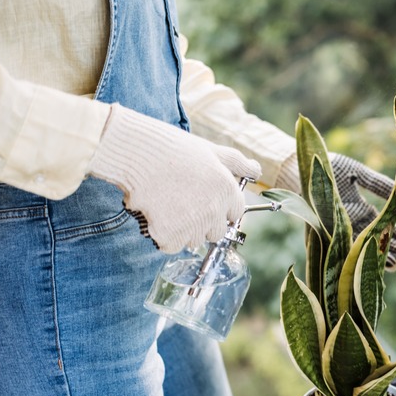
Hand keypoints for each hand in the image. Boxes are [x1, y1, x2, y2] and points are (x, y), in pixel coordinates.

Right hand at [88, 104, 261, 252]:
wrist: (139, 153)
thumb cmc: (174, 149)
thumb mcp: (212, 150)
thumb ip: (237, 163)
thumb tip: (257, 170)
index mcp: (227, 191)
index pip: (235, 214)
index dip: (221, 208)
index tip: (205, 200)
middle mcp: (214, 211)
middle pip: (216, 232)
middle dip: (203, 222)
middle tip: (184, 203)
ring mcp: (192, 225)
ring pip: (194, 240)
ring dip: (183, 230)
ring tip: (168, 205)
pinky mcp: (170, 235)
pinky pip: (172, 246)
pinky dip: (163, 236)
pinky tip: (157, 215)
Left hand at [330, 153, 395, 270]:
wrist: (304, 168)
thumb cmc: (330, 168)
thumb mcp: (359, 174)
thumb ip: (378, 184)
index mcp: (360, 210)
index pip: (383, 226)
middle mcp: (352, 224)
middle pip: (376, 239)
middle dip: (395, 248)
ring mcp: (340, 231)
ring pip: (364, 248)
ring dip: (381, 255)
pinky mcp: (327, 234)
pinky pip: (346, 249)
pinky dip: (361, 257)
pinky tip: (375, 262)